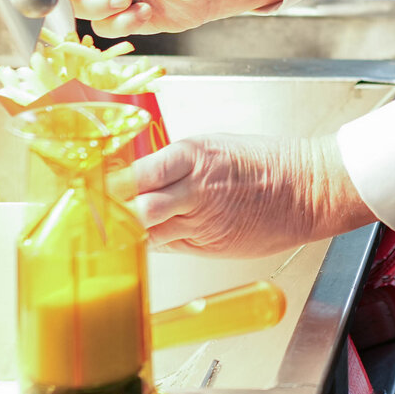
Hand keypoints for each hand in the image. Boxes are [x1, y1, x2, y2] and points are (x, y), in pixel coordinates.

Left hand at [117, 134, 374, 256]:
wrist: (308, 190)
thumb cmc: (266, 164)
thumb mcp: (215, 147)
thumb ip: (174, 164)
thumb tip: (133, 177)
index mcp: (192, 157)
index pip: (134, 175)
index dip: (106, 187)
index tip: (86, 188)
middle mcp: (193, 190)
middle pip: (135, 209)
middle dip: (111, 215)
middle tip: (92, 214)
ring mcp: (202, 221)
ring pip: (148, 233)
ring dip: (128, 232)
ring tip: (112, 228)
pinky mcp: (210, 244)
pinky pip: (168, 245)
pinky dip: (153, 241)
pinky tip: (146, 236)